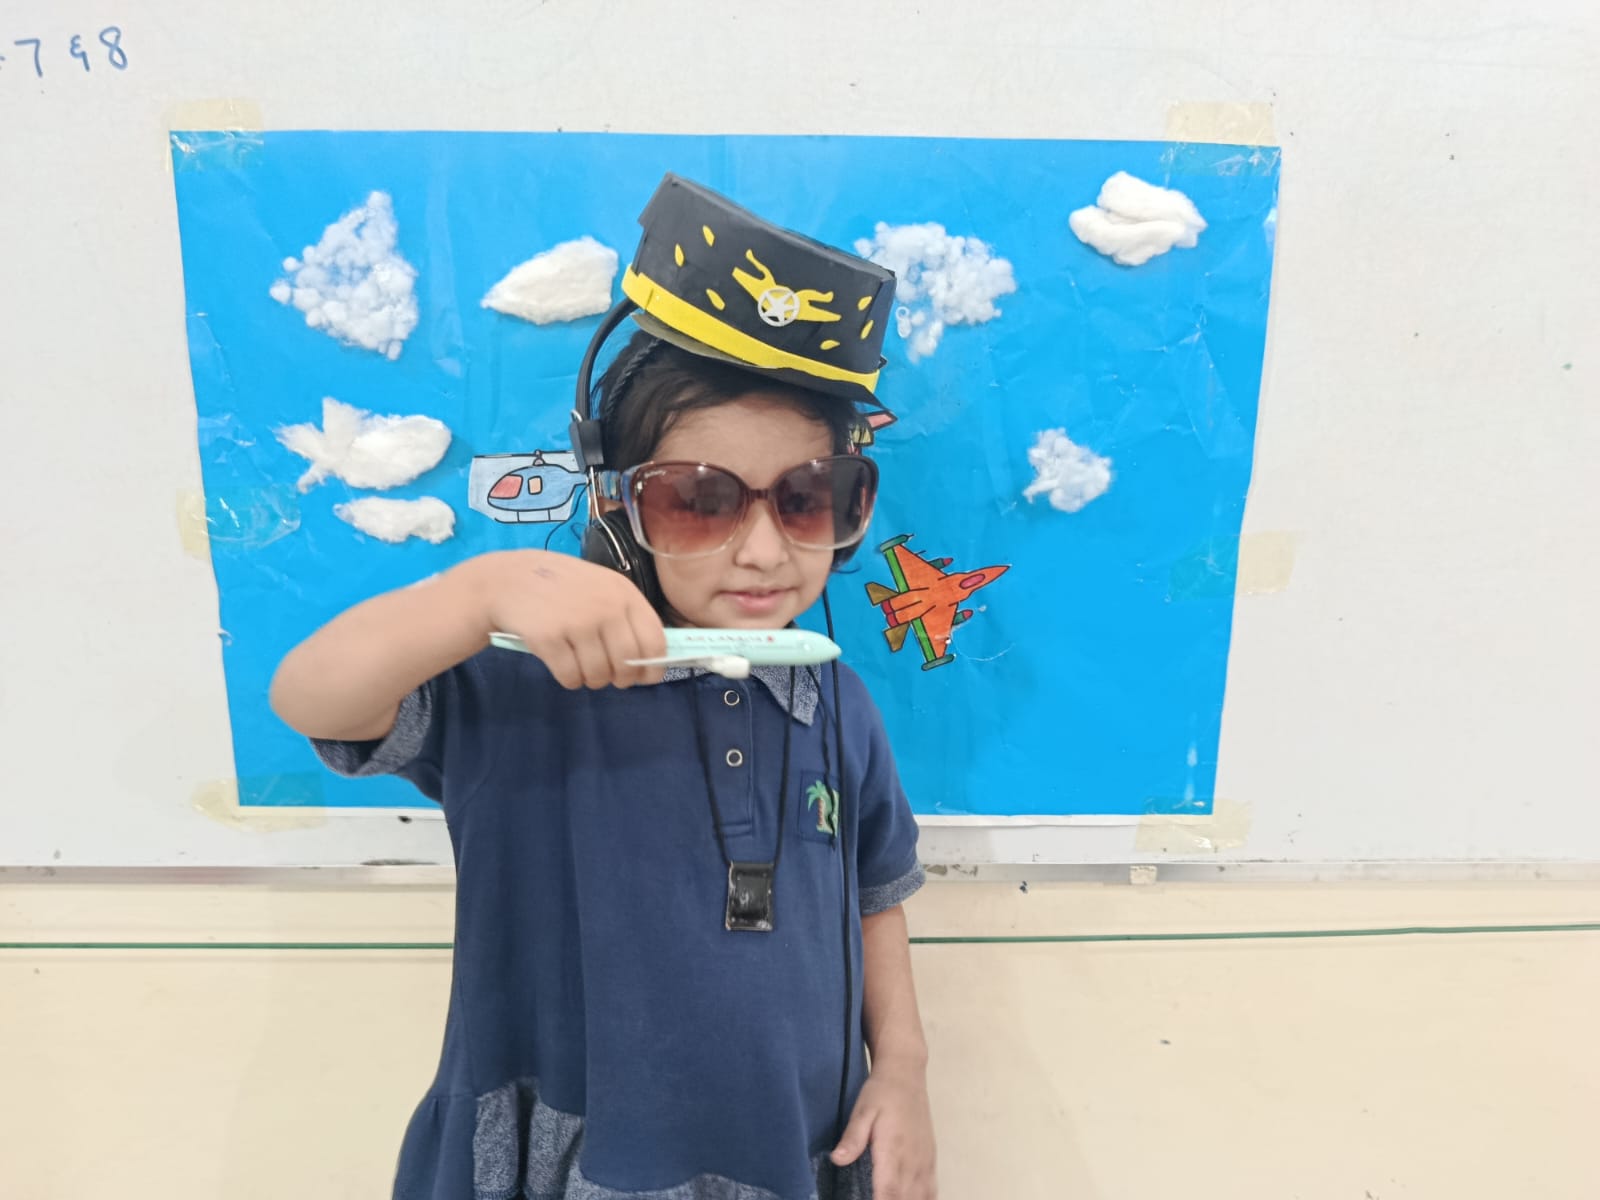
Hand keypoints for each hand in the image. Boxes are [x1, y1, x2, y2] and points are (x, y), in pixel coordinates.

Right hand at [463, 550, 667, 689]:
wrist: (508, 579)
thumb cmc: (561, 587)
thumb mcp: (600, 587)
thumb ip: (625, 617)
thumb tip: (647, 662)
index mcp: (623, 593)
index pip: (654, 641)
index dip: (651, 667)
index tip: (643, 678)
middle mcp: (605, 607)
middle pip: (627, 663)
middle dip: (620, 678)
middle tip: (607, 676)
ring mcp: (577, 622)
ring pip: (599, 674)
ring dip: (592, 680)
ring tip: (580, 666)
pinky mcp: (550, 638)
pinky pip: (571, 677)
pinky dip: (569, 680)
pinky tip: (562, 665)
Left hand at [830, 1059, 936, 1198]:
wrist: (906, 1075)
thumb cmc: (880, 1093)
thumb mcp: (862, 1111)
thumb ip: (853, 1137)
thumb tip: (838, 1159)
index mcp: (893, 1151)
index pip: (888, 1192)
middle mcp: (912, 1161)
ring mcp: (925, 1162)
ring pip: (920, 1197)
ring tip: (889, 1199)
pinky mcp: (930, 1159)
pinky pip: (932, 1189)